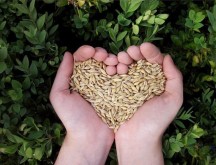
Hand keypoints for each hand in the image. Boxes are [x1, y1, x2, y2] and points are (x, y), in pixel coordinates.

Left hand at [50, 46, 113, 164]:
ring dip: (113, 60)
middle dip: (101, 54)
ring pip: (110, 66)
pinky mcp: (117, 93)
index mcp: (78, 79)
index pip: (82, 59)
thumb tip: (68, 54)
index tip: (92, 51)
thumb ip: (63, 74)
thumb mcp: (60, 95)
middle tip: (104, 56)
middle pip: (98, 60)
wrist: (90, 138)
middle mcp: (92, 80)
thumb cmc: (73, 118)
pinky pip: (120, 78)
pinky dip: (121, 70)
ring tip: (114, 62)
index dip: (87, 51)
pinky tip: (122, 69)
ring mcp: (106, 86)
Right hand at [115, 43, 182, 164]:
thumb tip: (167, 57)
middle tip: (129, 52)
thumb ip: (175, 78)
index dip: (150, 52)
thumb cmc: (156, 120)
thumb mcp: (173, 100)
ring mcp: (128, 85)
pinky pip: (115, 76)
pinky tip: (112, 67)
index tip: (143, 47)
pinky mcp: (117, 91)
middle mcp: (143, 81)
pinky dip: (113, 69)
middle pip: (139, 61)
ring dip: (123, 59)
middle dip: (134, 53)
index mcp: (158, 81)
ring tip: (120, 59)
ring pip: (126, 66)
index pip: (155, 61)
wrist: (137, 138)